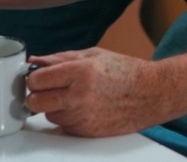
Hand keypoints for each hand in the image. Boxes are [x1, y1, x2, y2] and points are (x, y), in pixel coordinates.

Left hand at [25, 48, 173, 136]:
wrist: (151, 93)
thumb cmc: (125, 72)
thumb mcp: (93, 55)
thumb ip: (60, 58)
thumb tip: (35, 62)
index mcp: (80, 71)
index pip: (37, 79)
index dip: (34, 78)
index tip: (38, 77)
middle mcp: (79, 95)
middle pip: (35, 101)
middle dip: (37, 95)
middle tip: (46, 89)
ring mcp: (83, 116)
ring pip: (49, 115)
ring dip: (54, 107)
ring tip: (73, 97)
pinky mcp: (87, 131)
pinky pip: (64, 125)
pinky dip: (68, 117)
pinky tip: (83, 107)